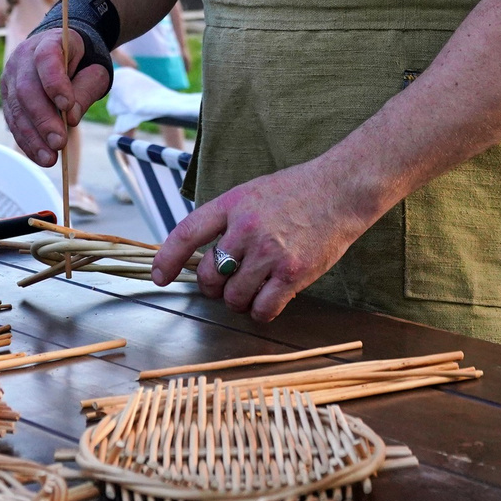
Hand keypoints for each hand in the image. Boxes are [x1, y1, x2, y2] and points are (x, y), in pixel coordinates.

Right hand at [1, 28, 111, 169]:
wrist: (57, 53)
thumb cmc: (80, 63)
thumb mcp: (94, 70)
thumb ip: (86, 89)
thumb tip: (71, 118)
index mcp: (47, 43)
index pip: (47, 59)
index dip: (55, 82)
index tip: (67, 106)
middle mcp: (22, 59)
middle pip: (27, 90)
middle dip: (43, 119)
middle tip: (60, 142)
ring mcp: (10, 78)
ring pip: (16, 109)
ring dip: (33, 137)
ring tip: (50, 158)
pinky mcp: (6, 97)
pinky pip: (13, 121)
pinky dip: (26, 141)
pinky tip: (39, 156)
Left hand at [151, 160, 379, 322]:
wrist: (341, 189)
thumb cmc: (297, 192)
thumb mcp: (252, 193)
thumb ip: (227, 220)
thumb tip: (203, 254)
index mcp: (232, 205)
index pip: (186, 234)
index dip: (167, 259)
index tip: (160, 277)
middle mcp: (246, 229)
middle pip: (209, 276)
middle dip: (214, 287)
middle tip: (227, 283)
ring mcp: (269, 252)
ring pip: (234, 297)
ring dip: (239, 300)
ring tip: (254, 288)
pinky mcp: (293, 273)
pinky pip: (263, 308)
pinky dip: (261, 310)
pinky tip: (270, 298)